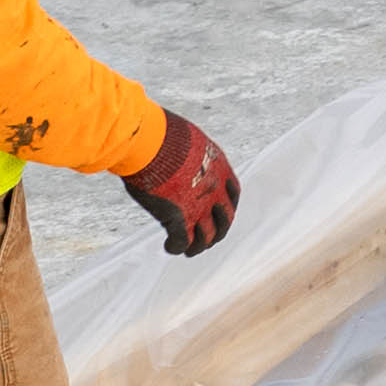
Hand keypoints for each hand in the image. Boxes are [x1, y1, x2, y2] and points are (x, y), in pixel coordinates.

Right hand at [122, 114, 238, 257]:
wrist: (151, 141)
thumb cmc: (163, 134)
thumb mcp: (188, 141)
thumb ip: (191, 154)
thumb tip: (179, 152)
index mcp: (220, 168)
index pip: (233, 194)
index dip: (227, 206)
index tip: (216, 212)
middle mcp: (215, 190)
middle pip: (226, 220)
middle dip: (217, 233)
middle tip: (206, 240)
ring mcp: (198, 206)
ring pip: (207, 237)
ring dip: (199, 247)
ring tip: (188, 250)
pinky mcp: (177, 218)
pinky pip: (182, 243)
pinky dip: (176, 248)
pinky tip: (169, 247)